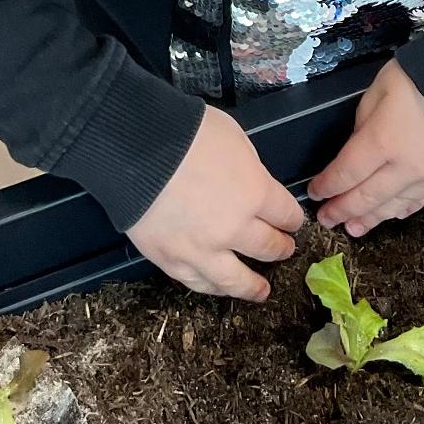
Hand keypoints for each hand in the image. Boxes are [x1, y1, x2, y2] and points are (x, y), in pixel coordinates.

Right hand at [128, 106, 304, 300]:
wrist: (132, 149)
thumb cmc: (185, 132)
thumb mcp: (234, 138)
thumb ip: (249, 169)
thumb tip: (251, 185)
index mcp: (255, 194)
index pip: (286, 215)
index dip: (292, 219)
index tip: (292, 222)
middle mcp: (234, 230)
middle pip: (268, 248)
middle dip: (280, 248)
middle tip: (283, 249)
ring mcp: (201, 250)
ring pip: (235, 280)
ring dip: (253, 286)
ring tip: (261, 291)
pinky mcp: (170, 260)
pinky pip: (197, 282)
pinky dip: (212, 286)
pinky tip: (219, 287)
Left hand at [309, 59, 423, 236]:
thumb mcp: (382, 87)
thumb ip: (365, 122)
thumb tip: (358, 147)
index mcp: (382, 141)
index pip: (346, 173)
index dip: (328, 186)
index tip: (315, 193)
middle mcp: (406, 167)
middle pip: (368, 197)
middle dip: (344, 209)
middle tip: (328, 220)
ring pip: (397, 205)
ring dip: (373, 218)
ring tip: (356, 227)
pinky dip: (407, 209)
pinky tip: (396, 214)